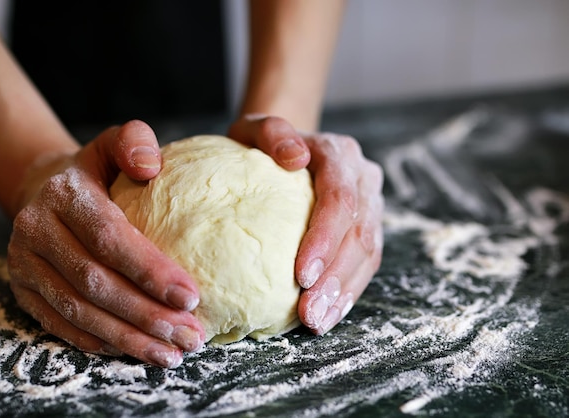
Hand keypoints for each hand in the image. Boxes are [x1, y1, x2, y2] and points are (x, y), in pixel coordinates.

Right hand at [7, 120, 204, 367]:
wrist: (43, 190)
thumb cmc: (96, 173)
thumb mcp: (112, 144)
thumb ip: (133, 141)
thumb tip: (152, 165)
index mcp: (64, 196)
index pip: (109, 238)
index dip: (150, 270)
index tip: (191, 297)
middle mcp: (36, 231)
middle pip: (95, 283)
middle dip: (146, 315)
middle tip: (191, 336)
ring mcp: (25, 265)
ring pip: (78, 311)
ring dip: (128, 338)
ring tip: (172, 353)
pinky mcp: (23, 290)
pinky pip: (60, 324)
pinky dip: (99, 342)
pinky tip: (135, 351)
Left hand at [228, 115, 383, 334]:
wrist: (284, 147)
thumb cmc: (262, 143)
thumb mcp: (255, 128)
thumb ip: (272, 132)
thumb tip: (293, 158)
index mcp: (339, 154)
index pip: (340, 198)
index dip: (325, 238)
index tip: (301, 275)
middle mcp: (363, 178)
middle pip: (359, 232)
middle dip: (335, 278)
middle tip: (309, 314)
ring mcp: (369, 203)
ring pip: (368, 253)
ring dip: (344, 292)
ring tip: (318, 322)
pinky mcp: (366, 226)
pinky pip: (365, 262)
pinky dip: (348, 291)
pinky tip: (328, 314)